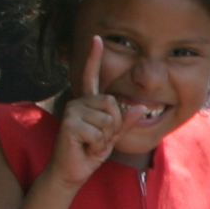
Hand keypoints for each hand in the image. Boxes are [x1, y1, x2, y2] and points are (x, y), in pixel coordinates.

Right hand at [47, 39, 122, 189]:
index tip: (97, 38)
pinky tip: (85, 147)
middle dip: (114, 126)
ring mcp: (72, 111)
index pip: (91, 76)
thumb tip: (141, 107)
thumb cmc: (90, 151)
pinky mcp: (69, 124)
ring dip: (105, 138)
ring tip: (91, 143)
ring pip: (108, 119)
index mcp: (88, 102)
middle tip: (100, 138)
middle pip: (112, 103)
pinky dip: (98, 145)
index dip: (94, 57)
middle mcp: (78, 102)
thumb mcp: (113, 136)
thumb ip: (125, 121)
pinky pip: (99, 133)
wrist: (72, 170)